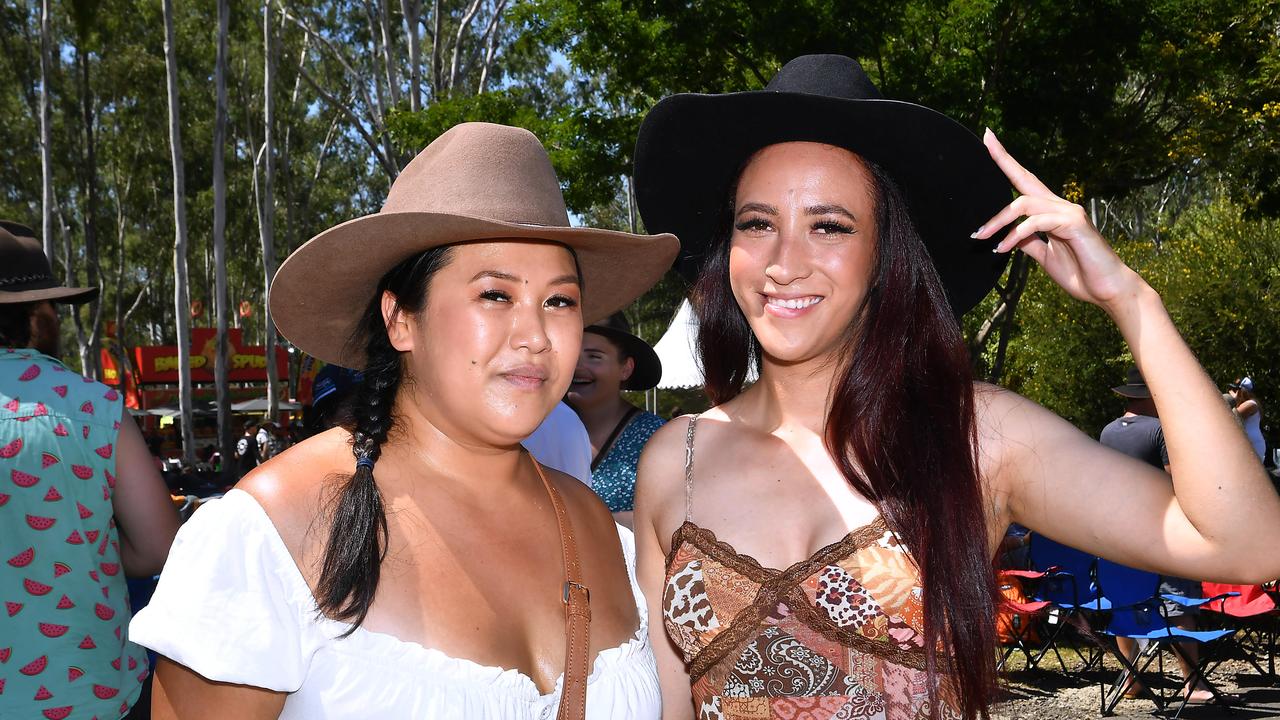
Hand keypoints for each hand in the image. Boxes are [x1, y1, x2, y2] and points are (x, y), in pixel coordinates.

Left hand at [972, 129, 1144, 308]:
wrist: (1107, 290)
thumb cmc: (1081, 274)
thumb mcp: (1045, 257)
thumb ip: (1029, 243)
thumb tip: (1009, 235)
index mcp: (1052, 213)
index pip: (1026, 182)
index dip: (1008, 161)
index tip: (990, 139)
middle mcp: (1060, 206)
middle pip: (1025, 179)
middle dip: (1004, 158)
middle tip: (985, 139)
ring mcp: (1069, 212)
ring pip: (1024, 204)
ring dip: (998, 221)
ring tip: (981, 237)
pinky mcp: (1074, 223)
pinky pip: (1037, 222)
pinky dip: (1016, 234)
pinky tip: (1003, 248)